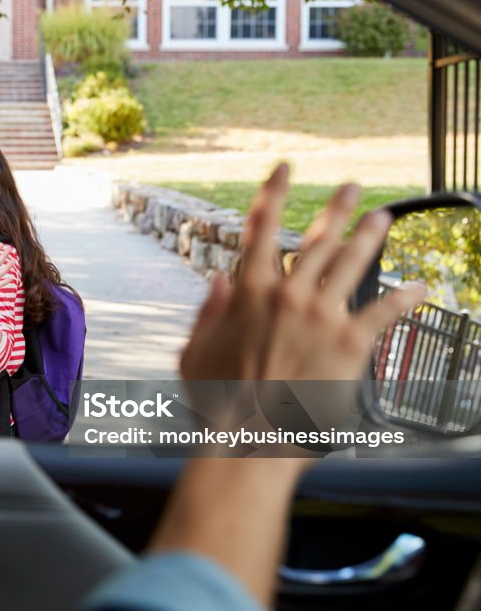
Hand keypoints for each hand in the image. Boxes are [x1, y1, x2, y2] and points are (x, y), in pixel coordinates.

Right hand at [181, 163, 425, 382]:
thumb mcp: (193, 353)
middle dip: (337, 209)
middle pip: (317, 239)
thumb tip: (216, 281)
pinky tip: (418, 287)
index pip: (261, 228)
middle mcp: (287, 294)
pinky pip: (384, 311)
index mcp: (247, 292)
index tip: (283, 170)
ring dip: (369, 236)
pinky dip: (404, 297)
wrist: (249, 439)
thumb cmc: (216, 402)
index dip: (273, 193)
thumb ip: (206, 313)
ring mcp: (321, 316)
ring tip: (382, 218)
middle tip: (352, 189)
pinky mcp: (350, 343)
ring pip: (352, 263)